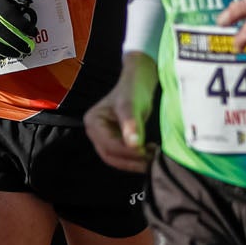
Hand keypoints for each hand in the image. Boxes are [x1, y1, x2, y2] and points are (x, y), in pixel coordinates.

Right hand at [85, 55, 157, 171]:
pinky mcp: (114, 140)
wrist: (138, 83)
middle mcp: (94, 132)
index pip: (108, 145)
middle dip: (130, 161)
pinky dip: (135, 158)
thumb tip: (134, 145)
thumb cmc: (133, 90)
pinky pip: (123, 155)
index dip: (127, 152)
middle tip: (150, 161)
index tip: (145, 152)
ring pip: (116, 158)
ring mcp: (103, 137)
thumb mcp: (131, 104)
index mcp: (93, 122)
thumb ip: (131, 124)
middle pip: (110, 155)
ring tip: (152, 158)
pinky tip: (150, 153)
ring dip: (133, 162)